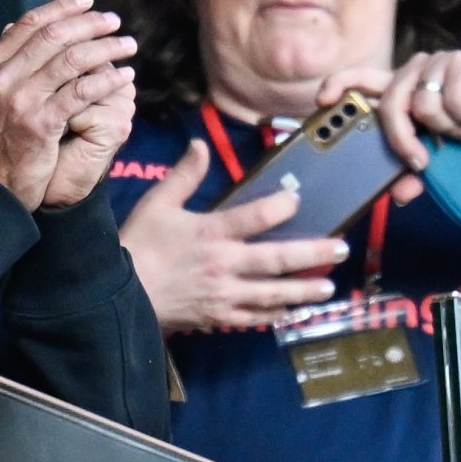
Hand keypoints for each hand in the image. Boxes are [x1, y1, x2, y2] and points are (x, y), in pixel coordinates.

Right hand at [0, 0, 135, 209]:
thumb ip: (1, 66)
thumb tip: (13, 28)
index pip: (29, 24)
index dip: (62, 9)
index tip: (87, 2)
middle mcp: (2, 79)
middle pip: (54, 36)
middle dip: (89, 24)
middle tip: (114, 21)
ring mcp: (20, 101)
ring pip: (72, 60)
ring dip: (106, 48)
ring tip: (127, 45)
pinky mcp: (40, 125)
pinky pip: (82, 92)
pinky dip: (108, 80)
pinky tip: (124, 76)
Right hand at [120, 139, 347, 330]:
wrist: (119, 293)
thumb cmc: (139, 245)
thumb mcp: (156, 204)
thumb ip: (183, 175)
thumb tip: (201, 145)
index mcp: (211, 232)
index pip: (256, 217)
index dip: (281, 206)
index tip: (298, 198)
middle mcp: (225, 264)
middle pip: (277, 259)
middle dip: (313, 254)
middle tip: (341, 249)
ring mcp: (225, 294)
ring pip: (274, 293)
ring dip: (304, 290)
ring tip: (329, 288)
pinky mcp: (219, 315)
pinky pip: (254, 317)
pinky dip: (276, 314)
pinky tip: (292, 311)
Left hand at [317, 50, 460, 203]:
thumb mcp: (435, 150)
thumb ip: (412, 170)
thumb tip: (400, 195)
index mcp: (397, 89)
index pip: (358, 78)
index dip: (337, 86)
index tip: (322, 102)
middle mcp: (411, 72)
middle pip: (390, 104)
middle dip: (403, 139)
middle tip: (420, 162)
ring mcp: (435, 64)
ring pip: (424, 106)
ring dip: (449, 130)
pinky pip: (454, 100)